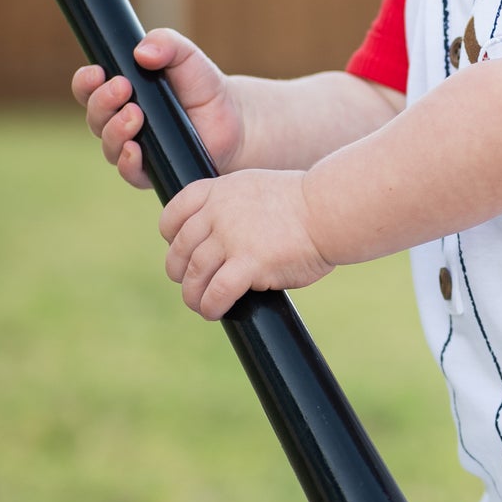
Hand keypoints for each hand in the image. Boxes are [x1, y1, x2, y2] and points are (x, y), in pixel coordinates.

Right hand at [71, 31, 244, 189]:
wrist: (232, 118)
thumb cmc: (202, 84)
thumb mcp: (186, 55)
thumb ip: (165, 43)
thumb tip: (141, 52)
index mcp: (119, 92)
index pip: (88, 89)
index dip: (85, 82)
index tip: (97, 72)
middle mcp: (119, 121)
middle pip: (95, 117)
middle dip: (103, 102)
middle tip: (123, 87)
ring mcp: (134, 147)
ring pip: (109, 145)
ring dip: (116, 130)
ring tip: (136, 114)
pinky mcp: (151, 170)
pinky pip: (130, 173)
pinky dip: (128, 162)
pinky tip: (135, 149)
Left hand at [159, 169, 331, 318]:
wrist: (330, 209)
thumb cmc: (303, 204)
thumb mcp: (256, 189)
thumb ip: (233, 207)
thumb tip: (218, 238)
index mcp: (219, 190)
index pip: (174, 214)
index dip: (171, 238)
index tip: (182, 252)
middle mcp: (218, 212)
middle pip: (180, 249)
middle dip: (180, 272)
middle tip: (192, 285)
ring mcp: (232, 237)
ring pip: (194, 274)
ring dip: (193, 295)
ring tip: (202, 306)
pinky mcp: (249, 263)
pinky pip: (216, 291)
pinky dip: (211, 305)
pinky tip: (216, 312)